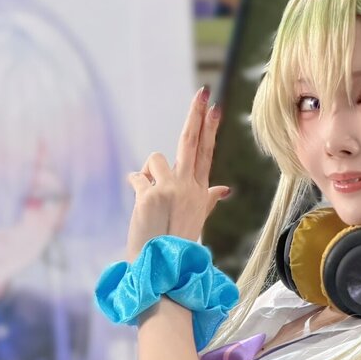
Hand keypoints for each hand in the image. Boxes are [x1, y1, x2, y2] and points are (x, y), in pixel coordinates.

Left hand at [126, 87, 230, 257]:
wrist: (163, 267)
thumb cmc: (177, 243)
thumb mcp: (197, 218)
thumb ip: (208, 199)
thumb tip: (225, 189)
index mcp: (200, 192)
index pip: (206, 153)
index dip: (209, 128)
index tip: (214, 107)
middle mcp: (189, 188)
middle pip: (191, 142)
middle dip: (197, 115)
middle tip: (203, 93)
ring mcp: (171, 190)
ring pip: (155, 160)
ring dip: (148, 173)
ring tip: (151, 199)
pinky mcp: (150, 195)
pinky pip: (136, 177)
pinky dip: (135, 185)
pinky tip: (140, 206)